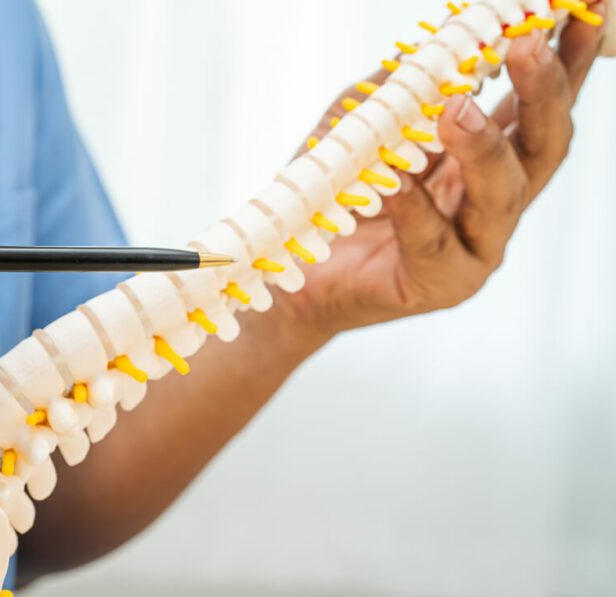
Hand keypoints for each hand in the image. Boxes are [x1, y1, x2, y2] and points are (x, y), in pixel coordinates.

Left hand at [284, 12, 605, 339]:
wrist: (297, 280)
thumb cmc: (334, 205)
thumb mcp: (356, 133)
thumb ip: (389, 96)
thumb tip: (416, 56)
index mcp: (483, 162)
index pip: (536, 107)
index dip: (567, 60)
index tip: (586, 8)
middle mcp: (490, 204)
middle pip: (542, 147)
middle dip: (543, 93)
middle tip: (528, 45)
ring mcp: (472, 248)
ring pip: (501, 196)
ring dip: (484, 147)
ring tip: (456, 109)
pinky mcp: (438, 284)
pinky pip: (433, 242)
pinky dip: (417, 208)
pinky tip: (400, 184)